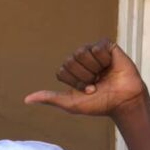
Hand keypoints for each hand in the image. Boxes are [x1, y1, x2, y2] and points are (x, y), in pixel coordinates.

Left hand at [24, 39, 146, 118]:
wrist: (123, 101)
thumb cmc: (99, 104)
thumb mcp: (71, 103)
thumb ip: (50, 98)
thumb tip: (26, 100)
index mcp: (71, 71)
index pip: (62, 71)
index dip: (74, 83)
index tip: (87, 91)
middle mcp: (80, 59)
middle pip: (71, 61)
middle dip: (84, 76)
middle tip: (97, 84)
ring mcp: (93, 51)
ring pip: (83, 53)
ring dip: (94, 69)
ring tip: (104, 75)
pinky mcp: (106, 45)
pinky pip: (97, 48)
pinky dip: (104, 61)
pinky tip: (111, 66)